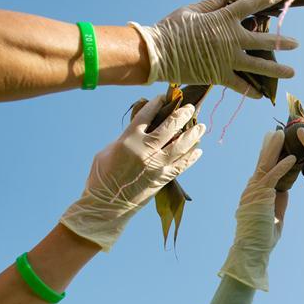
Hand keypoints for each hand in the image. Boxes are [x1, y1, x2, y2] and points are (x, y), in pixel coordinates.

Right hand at [61, 95, 204, 250]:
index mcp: (129, 139)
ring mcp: (157, 165)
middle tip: (190, 108)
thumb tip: (143, 130)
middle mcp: (146, 150)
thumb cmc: (101, 177)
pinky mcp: (163, 179)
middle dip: (182, 115)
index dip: (156, 104)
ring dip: (193, 135)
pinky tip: (198, 150)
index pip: (146, 115)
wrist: (107, 205)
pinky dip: (192, 157)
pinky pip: (182, 165)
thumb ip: (126, 137)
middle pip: (170, 127)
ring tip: (201, 127)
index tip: (164, 97)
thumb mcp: (109, 150)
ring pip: (181, 145)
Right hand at [130, 0, 297, 95]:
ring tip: (292, 72)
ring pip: (258, 65)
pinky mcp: (219, 76)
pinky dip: (251, 91)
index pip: (251, 5)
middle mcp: (230, 39)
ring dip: (277, 69)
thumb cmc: (172, 28)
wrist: (157, 53)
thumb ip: (214, 2)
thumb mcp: (193, 10)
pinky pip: (240, 85)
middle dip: (281, 41)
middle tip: (296, 43)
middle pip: (262, 39)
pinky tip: (262, 94)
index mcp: (223, 19)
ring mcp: (227, 59)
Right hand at [220, 130, 296, 290]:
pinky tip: (292, 157)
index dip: (269, 154)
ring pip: (265, 164)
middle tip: (275, 130)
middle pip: (261, 161)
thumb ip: (276, 200)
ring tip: (281, 134)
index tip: (275, 141)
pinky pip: (273, 178)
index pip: (263, 168)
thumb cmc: (262, 236)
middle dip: (269, 145)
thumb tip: (282, 189)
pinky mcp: (260, 197)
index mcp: (255, 192)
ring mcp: (254, 191)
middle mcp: (252, 188)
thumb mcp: (272, 213)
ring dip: (274, 148)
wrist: (251, 250)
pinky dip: (282, 166)